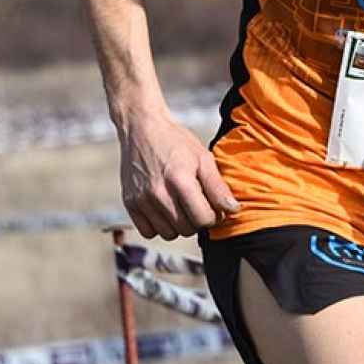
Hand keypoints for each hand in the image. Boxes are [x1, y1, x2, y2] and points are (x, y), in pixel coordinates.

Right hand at [119, 111, 239, 239]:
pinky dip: (159, 226)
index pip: (204, 219)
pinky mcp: (129, 203)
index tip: (214, 207)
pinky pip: (148, 232)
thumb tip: (234, 209)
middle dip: (198, 221)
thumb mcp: (203, 158)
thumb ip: (218, 187)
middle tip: (199, 204)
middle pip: (188, 229)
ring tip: (182, 206)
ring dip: (180, 225)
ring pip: (169, 234)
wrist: (142, 129)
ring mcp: (141, 200)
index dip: (215, 216)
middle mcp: (158, 194)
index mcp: (180, 180)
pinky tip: (166, 210)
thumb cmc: (176, 142)